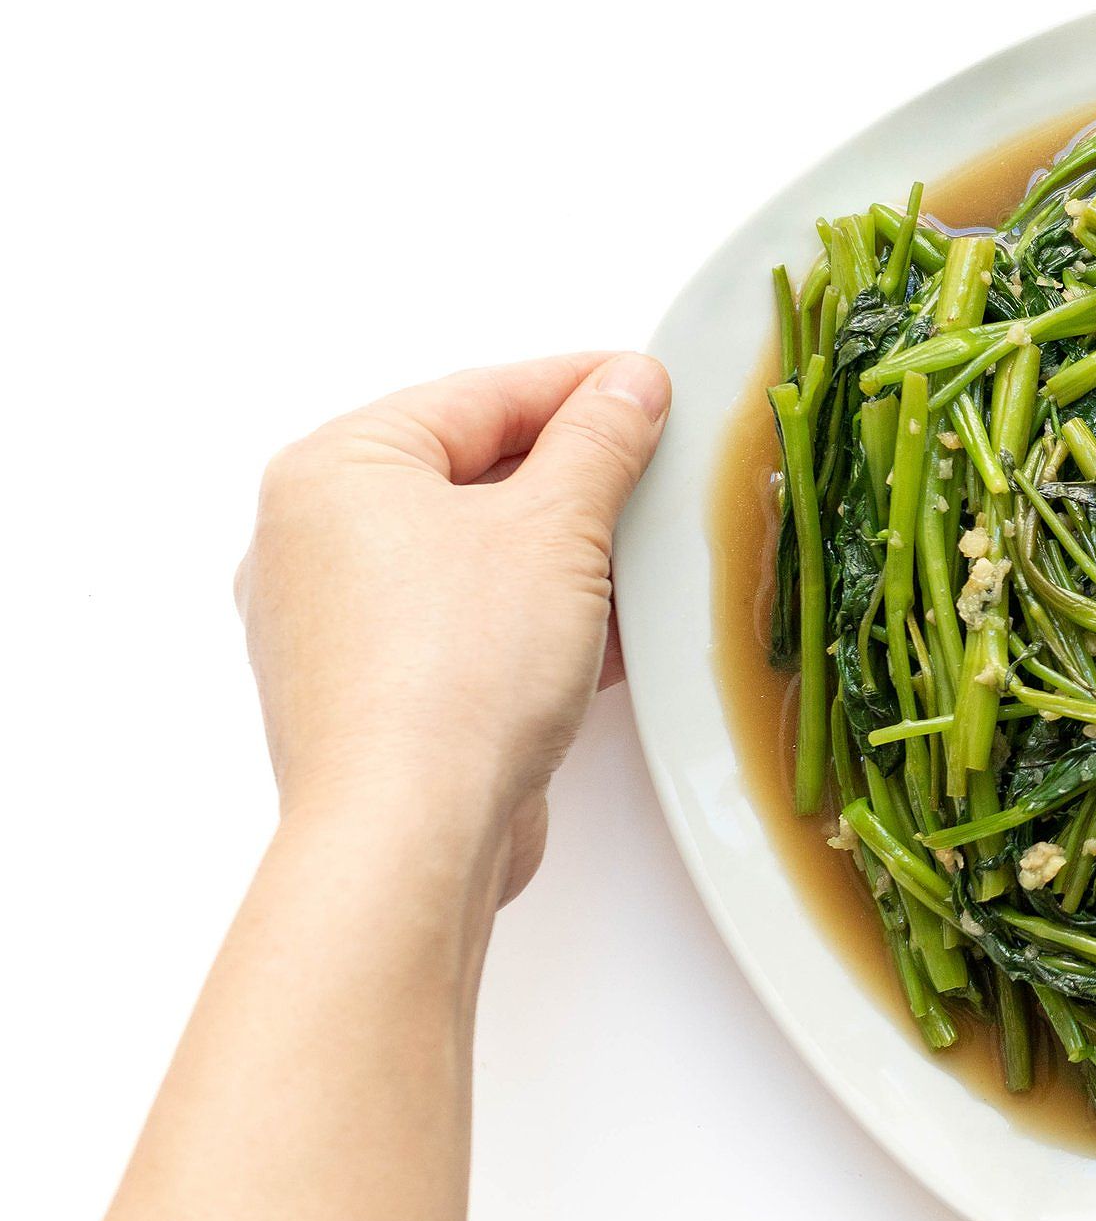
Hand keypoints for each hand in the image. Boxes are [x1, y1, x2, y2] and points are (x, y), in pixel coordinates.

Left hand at [234, 351, 670, 903]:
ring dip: (561, 555)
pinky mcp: (373, 697)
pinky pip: (464, 628)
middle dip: (573, 476)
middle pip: (470, 476)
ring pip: (471, 558)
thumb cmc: (458, 671)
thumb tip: (629, 386)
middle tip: (658, 466)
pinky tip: (608, 631)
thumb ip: (599, 443)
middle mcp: (313, 540)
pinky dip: (533, 620)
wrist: (411, 834)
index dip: (579, 387)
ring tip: (644, 552)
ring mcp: (337, 625)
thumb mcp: (557, 528)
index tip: (652, 386)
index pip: (478, 397)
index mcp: (334, 470)